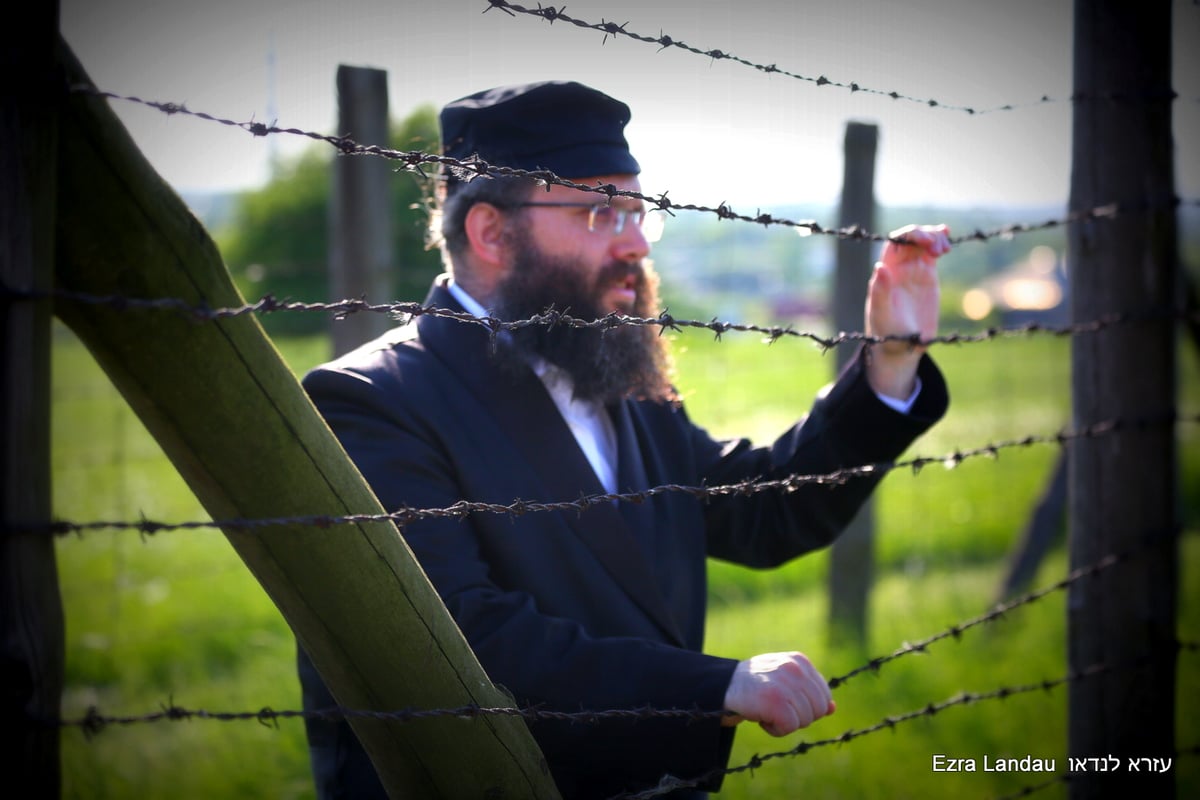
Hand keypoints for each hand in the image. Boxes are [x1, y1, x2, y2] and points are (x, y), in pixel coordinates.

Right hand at [722, 651, 835, 735]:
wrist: (722, 685)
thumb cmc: (755, 686)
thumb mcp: (785, 681)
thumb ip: (809, 691)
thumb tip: (832, 708)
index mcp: (800, 661)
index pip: (824, 695)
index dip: (808, 707)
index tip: (786, 703)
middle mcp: (795, 669)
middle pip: (818, 709)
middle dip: (799, 716)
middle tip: (776, 708)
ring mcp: (786, 684)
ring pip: (805, 720)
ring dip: (785, 723)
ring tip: (766, 710)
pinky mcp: (776, 701)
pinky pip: (790, 727)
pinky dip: (774, 729)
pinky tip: (761, 718)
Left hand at [863, 224, 951, 399]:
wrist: (901, 347)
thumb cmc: (887, 333)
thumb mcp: (882, 315)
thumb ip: (880, 292)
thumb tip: (880, 266)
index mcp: (885, 273)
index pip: (894, 243)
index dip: (909, 236)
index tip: (925, 241)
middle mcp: (898, 268)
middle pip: (911, 238)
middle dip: (925, 235)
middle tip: (938, 249)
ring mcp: (913, 270)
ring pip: (922, 243)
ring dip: (934, 237)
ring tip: (944, 249)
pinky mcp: (927, 277)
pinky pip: (932, 254)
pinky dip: (940, 243)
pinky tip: (947, 241)